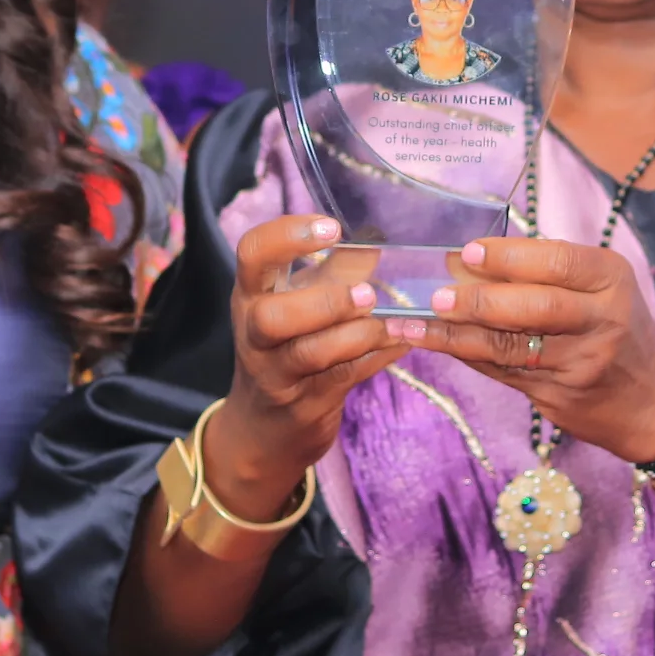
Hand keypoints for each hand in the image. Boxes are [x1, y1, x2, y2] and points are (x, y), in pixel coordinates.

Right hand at [210, 216, 407, 520]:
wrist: (264, 427)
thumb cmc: (287, 347)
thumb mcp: (299, 303)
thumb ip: (333, 272)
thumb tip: (378, 234)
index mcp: (251, 294)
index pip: (252, 253)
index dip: (287, 235)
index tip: (332, 228)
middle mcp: (254, 333)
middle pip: (271, 316)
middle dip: (324, 303)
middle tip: (368, 293)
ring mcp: (276, 374)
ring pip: (309, 353)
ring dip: (356, 335)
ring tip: (395, 322)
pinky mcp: (303, 405)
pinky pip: (342, 378)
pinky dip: (376, 358)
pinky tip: (403, 342)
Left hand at [396, 237, 654, 464]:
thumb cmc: (619, 328)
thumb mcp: (602, 288)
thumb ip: (548, 272)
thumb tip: (468, 258)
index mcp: (610, 279)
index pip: (558, 261)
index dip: (509, 258)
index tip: (467, 252)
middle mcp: (601, 319)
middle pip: (535, 307)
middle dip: (480, 301)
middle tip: (436, 295)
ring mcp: (581, 362)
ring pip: (510, 346)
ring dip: (457, 334)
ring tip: (413, 322)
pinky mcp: (560, 395)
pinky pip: (504, 371)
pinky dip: (466, 356)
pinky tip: (435, 343)